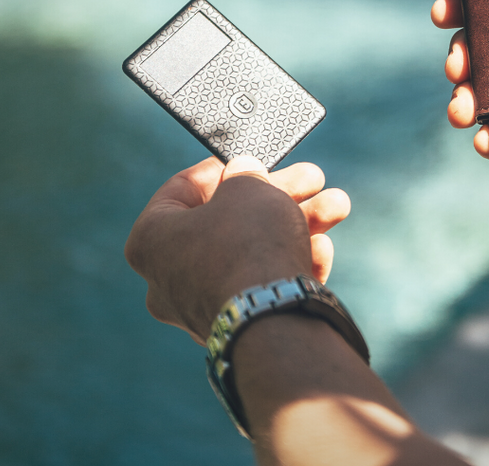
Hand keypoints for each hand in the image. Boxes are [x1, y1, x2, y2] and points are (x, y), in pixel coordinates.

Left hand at [124, 156, 350, 343]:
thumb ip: (244, 173)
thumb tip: (242, 171)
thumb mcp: (248, 187)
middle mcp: (168, 277)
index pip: (182, 190)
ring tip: (337, 206)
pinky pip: (263, 285)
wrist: (272, 317)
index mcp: (151, 239)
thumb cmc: (248, 241)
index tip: (252, 158)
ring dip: (298, 223)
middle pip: (230, 220)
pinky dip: (292, 262)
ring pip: (254, 251)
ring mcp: (201, 307)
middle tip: (312, 178)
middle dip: (280, 194)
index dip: (222, 167)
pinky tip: (322, 249)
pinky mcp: (236, 329)